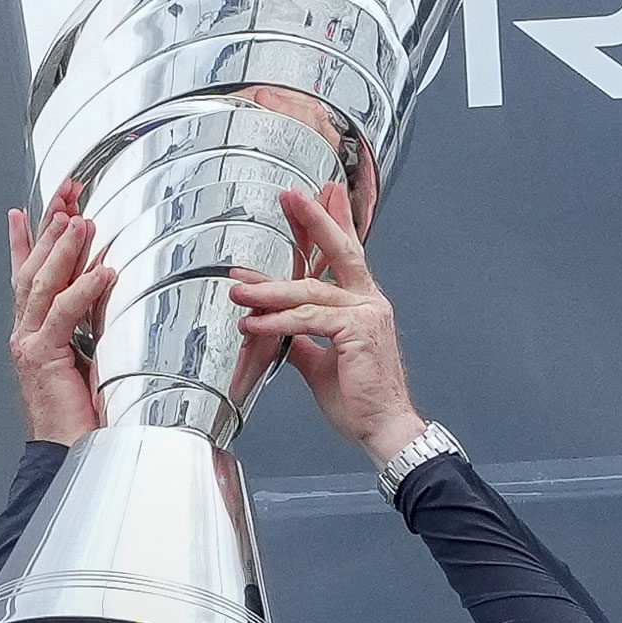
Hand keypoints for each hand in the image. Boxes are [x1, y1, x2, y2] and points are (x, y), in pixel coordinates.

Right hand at [2, 200, 116, 442]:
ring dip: (63, 248)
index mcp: (31, 333)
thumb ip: (90, 327)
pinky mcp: (41, 358)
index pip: (26, 274)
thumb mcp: (88, 357)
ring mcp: (28, 345)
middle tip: (66, 193)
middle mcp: (23, 334)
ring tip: (81, 220)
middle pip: (32, 267)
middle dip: (48, 226)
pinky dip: (84, 289)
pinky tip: (103, 271)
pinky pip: (63, 314)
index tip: (34, 207)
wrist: (69, 454)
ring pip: (42, 284)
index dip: (29, 238)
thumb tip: (112, 295)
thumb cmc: (82, 415)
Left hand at [229, 184, 424, 457]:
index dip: (334, 221)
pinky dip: (276, 321)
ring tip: (237, 289)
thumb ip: (303, 341)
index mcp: (364, 304)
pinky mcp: (358, 330)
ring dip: (268, 290)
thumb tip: (280, 333)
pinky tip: (252, 323)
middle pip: (339, 250)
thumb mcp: (322, 363)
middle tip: (290, 196)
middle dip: (314, 219)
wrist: (384, 429)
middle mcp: (370, 301)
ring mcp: (367, 313)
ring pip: (310, 291)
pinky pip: (307, 320)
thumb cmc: (359, 401)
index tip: (324, 193)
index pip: (346, 255)